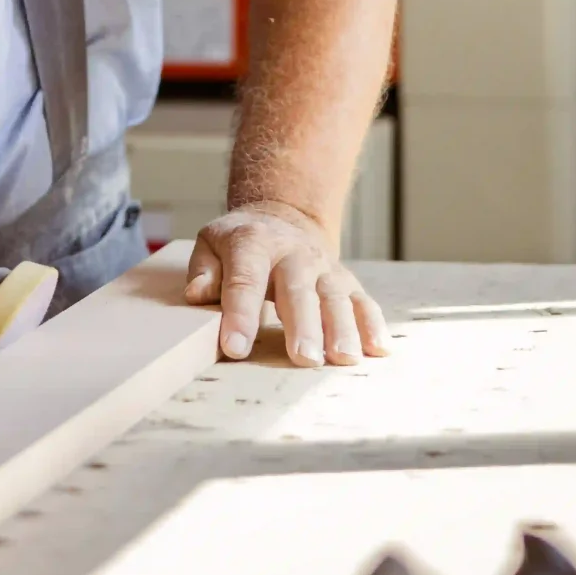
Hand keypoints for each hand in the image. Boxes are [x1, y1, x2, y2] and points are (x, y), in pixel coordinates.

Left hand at [184, 201, 388, 366]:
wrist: (283, 215)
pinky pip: (363, 302)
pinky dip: (373, 325)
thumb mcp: (212, 243)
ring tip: (343, 358)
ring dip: (341, 329)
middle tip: (304, 359)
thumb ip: (204, 269)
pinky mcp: (346, 281)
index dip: (240, 314)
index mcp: (253, 243)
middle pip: (298, 291)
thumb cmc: (241, 241)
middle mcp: (293, 254)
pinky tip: (377, 350)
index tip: (235, 347)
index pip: (245, 280)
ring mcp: (324, 268)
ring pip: (335, 298)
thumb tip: (198, 294)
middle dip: (303, 325)